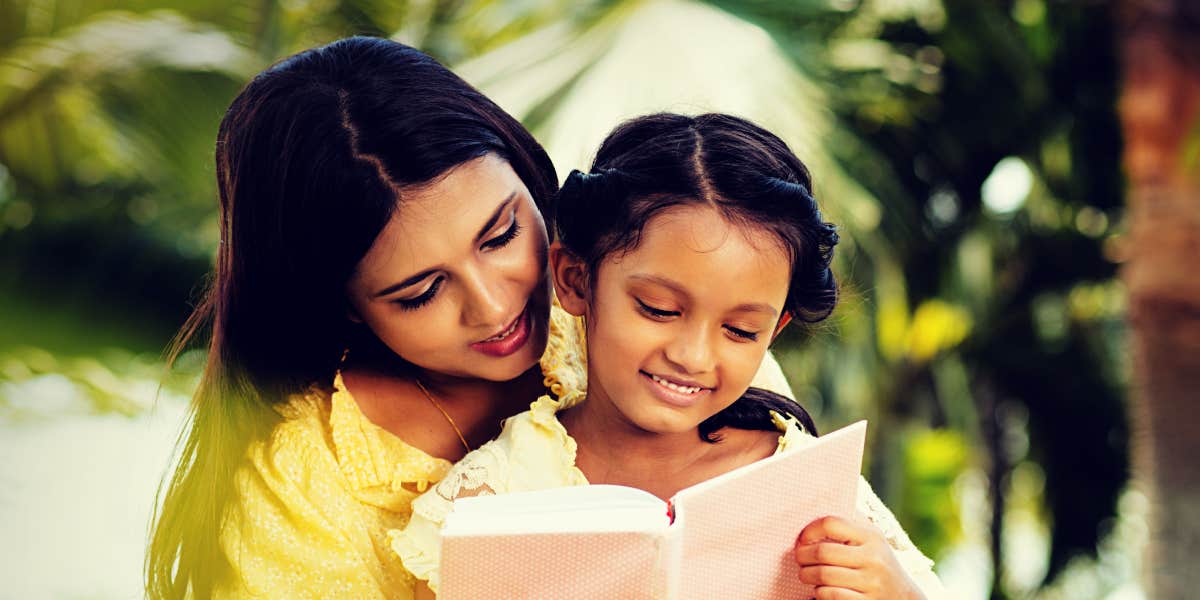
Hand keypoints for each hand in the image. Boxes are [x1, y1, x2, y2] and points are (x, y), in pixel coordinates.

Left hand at [793, 516, 924, 599]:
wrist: (904, 597)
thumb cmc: (877, 563)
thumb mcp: (871, 540)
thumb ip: (849, 525)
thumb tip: (814, 508)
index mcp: (872, 536)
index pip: (831, 524)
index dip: (809, 531)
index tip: (803, 539)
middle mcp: (873, 558)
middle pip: (822, 552)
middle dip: (802, 556)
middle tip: (799, 559)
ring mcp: (871, 582)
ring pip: (823, 575)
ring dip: (807, 575)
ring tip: (806, 574)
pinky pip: (830, 595)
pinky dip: (819, 592)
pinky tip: (820, 589)